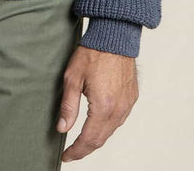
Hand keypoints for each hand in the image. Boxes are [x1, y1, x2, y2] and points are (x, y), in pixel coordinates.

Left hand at [56, 45, 138, 161]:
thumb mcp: (73, 77)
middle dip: (85, 149)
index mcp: (103, 106)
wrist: (115, 36)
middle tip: (72, 152)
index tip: (66, 156)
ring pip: (111, 131)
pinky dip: (107, 127)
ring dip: (96, 139)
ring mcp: (127, 104)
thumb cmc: (93, 52)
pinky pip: (119, 120)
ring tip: (82, 142)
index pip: (88, 140)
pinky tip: (98, 125)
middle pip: (100, 139)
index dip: (76, 151)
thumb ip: (69, 106)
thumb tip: (62, 128)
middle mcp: (118, 109)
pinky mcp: (132, 98)